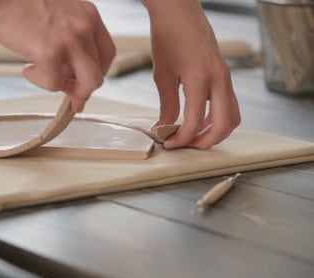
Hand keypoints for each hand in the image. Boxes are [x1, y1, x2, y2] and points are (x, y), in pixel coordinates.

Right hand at [0, 0, 115, 111]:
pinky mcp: (50, 52)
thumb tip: (67, 65)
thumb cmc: (16, 1)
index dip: (97, 72)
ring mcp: (70, 39)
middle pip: (99, 71)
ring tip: (46, 79)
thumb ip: (68, 34)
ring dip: (68, 90)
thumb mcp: (56, 12)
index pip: (106, 52)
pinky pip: (55, 84)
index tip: (85, 82)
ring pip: (87, 84)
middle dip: (83, 88)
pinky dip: (41, 83)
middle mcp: (84, 26)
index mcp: (87, 13)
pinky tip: (29, 69)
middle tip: (70, 96)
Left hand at [142, 0, 240, 148]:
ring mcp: (225, 76)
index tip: (168, 144)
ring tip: (194, 137)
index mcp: (199, 78)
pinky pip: (230, 103)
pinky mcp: (225, 74)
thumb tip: (165, 128)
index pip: (194, 121)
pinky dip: (218, 117)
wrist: (179, 11)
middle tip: (186, 147)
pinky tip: (200, 120)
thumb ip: (166, 105)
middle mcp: (219, 78)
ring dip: (216, 131)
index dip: (181, 139)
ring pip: (232, 115)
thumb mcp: (162, 74)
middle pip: (224, 124)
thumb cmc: (167, 37)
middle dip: (205, 141)